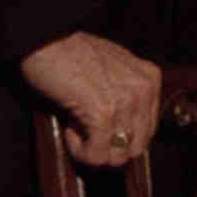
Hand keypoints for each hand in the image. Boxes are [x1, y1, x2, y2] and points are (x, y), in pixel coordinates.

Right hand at [20, 32, 161, 167]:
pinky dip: (80, 150)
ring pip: (117, 156)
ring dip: (93, 150)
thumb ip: (125, 94)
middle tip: (86, 134)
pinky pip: (97, 154)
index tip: (99, 130)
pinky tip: (69, 129)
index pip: (147, 131)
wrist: (46, 39)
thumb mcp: (113, 68)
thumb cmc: (71, 53)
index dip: (120, 138)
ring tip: (77, 129)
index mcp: (150, 79)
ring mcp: (126, 102)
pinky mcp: (104, 114)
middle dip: (109, 149)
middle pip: (136, 148)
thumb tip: (123, 132)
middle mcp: (144, 90)